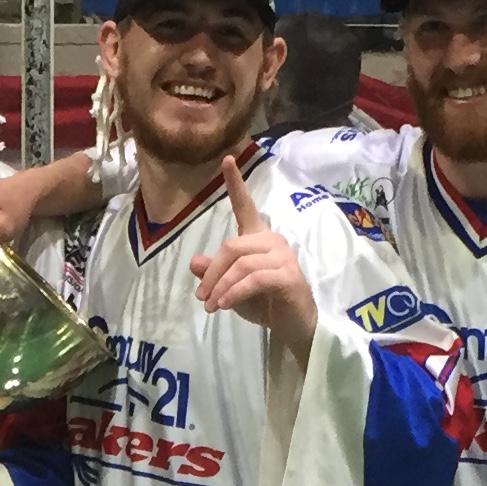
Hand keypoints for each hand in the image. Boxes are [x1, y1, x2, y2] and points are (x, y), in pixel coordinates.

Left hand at [191, 156, 313, 356]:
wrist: (292, 326)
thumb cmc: (264, 303)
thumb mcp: (231, 288)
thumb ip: (214, 273)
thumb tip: (194, 262)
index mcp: (258, 238)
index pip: (245, 207)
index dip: (235, 183)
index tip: (227, 159)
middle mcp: (272, 241)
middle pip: (232, 246)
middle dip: (212, 273)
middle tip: (201, 298)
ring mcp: (282, 256)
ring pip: (240, 264)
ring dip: (220, 287)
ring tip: (211, 306)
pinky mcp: (288, 275)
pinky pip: (253, 278)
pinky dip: (234, 292)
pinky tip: (225, 305)